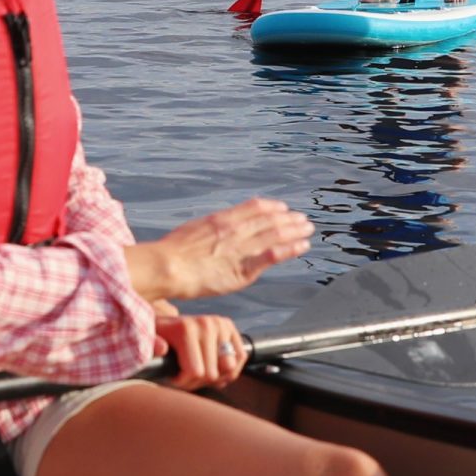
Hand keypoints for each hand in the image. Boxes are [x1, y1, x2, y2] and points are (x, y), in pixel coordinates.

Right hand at [127, 197, 311, 302]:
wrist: (168, 267)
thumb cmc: (173, 252)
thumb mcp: (192, 230)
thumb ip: (210, 228)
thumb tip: (216, 227)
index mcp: (221, 219)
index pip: (253, 207)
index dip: (271, 207)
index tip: (283, 207)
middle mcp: (235, 230)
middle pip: (269, 219)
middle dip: (289, 218)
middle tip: (303, 219)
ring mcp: (241, 248)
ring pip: (275, 234)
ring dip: (295, 231)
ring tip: (308, 229)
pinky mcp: (243, 269)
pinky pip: (272, 255)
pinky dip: (290, 249)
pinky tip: (302, 246)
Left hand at [153, 307, 248, 388]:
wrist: (167, 322)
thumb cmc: (157, 337)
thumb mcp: (147, 341)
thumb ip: (151, 346)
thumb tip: (162, 348)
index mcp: (186, 328)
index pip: (196, 372)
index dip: (184, 382)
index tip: (174, 377)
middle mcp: (206, 324)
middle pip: (211, 374)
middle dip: (197, 382)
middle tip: (185, 376)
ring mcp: (220, 324)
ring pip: (228, 368)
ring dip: (214, 377)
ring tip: (199, 371)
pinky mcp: (230, 326)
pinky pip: (241, 358)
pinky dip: (229, 369)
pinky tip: (214, 368)